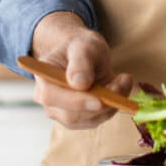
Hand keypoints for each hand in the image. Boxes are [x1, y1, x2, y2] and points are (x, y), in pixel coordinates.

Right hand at [28, 11, 133, 129]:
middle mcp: (47, 99)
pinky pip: (98, 120)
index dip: (74, 101)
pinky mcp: (78, 120)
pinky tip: (119, 88)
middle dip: (100, 103)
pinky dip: (113, 107)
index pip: (51, 96)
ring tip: (122, 80)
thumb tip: (79, 84)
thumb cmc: (82, 48)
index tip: (99, 101)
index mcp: (43, 76)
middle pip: (70, 114)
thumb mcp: (84, 46)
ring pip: (88, 120)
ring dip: (111, 103)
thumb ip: (81, 62)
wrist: (87, 56)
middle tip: (122, 81)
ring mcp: (61, 112)